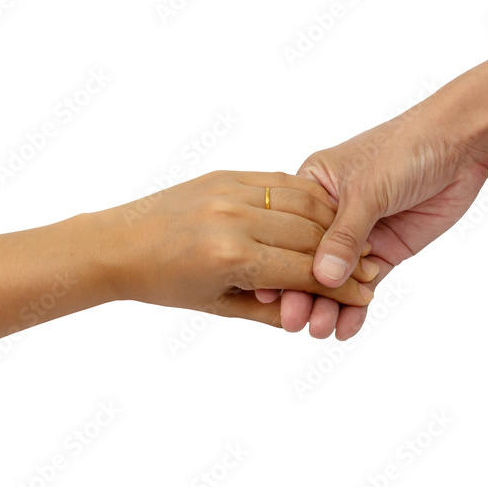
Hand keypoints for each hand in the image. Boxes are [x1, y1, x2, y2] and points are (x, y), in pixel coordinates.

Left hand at [104, 170, 375, 326]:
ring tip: (353, 242)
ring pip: (302, 203)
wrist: (118, 244)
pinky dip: (308, 198)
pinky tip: (323, 213)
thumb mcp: (218, 306)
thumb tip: (312, 311)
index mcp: (231, 258)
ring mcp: (229, 191)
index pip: (304, 272)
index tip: (365, 295)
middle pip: (312, 235)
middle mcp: (233, 219)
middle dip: (346, 256)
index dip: (340, 287)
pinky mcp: (225, 174)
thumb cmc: (163, 284)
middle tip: (369, 270)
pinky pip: (280, 181)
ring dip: (333, 224)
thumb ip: (268, 308)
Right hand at [255, 107, 487, 338]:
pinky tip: (345, 328)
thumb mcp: (366, 190)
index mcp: (314, 186)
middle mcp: (331, 213)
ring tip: (321, 329)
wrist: (459, 144)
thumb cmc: (405, 148)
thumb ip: (344, 236)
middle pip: (310, 259)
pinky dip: (356, 307)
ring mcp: (360, 234)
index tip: (267, 296)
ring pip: (337, 277)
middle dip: (303, 291)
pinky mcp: (387, 249)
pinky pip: (366, 284)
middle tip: (296, 321)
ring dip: (328, 304)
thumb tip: (323, 279)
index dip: (279, 263)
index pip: (289, 232)